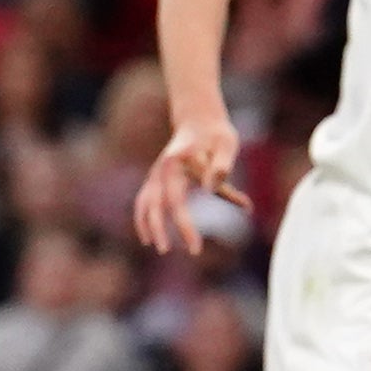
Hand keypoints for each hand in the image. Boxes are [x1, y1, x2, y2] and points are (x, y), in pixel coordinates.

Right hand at [132, 117, 249, 255]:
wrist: (200, 119)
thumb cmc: (217, 135)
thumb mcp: (226, 146)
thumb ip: (220, 166)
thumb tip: (210, 189)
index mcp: (175, 164)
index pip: (176, 203)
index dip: (184, 227)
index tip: (195, 248)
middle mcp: (160, 170)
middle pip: (153, 204)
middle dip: (159, 229)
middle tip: (167, 251)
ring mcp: (155, 174)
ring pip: (144, 203)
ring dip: (147, 224)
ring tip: (155, 245)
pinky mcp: (156, 178)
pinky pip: (144, 200)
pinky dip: (143, 217)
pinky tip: (149, 235)